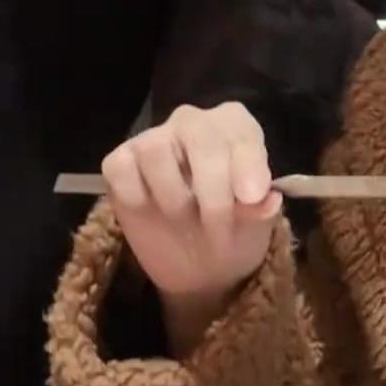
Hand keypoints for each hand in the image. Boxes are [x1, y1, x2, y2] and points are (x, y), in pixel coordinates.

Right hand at [102, 103, 281, 320]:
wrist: (200, 262)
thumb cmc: (235, 228)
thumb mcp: (255, 223)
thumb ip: (260, 208)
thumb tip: (266, 200)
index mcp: (235, 125)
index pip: (240, 132)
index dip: (248, 163)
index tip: (253, 197)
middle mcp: (194, 122)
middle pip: (199, 136)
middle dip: (212, 188)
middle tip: (219, 228)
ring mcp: (154, 139)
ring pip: (156, 149)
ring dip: (173, 196)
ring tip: (185, 220)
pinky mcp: (119, 162)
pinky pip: (120, 168)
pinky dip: (136, 196)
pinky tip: (151, 212)